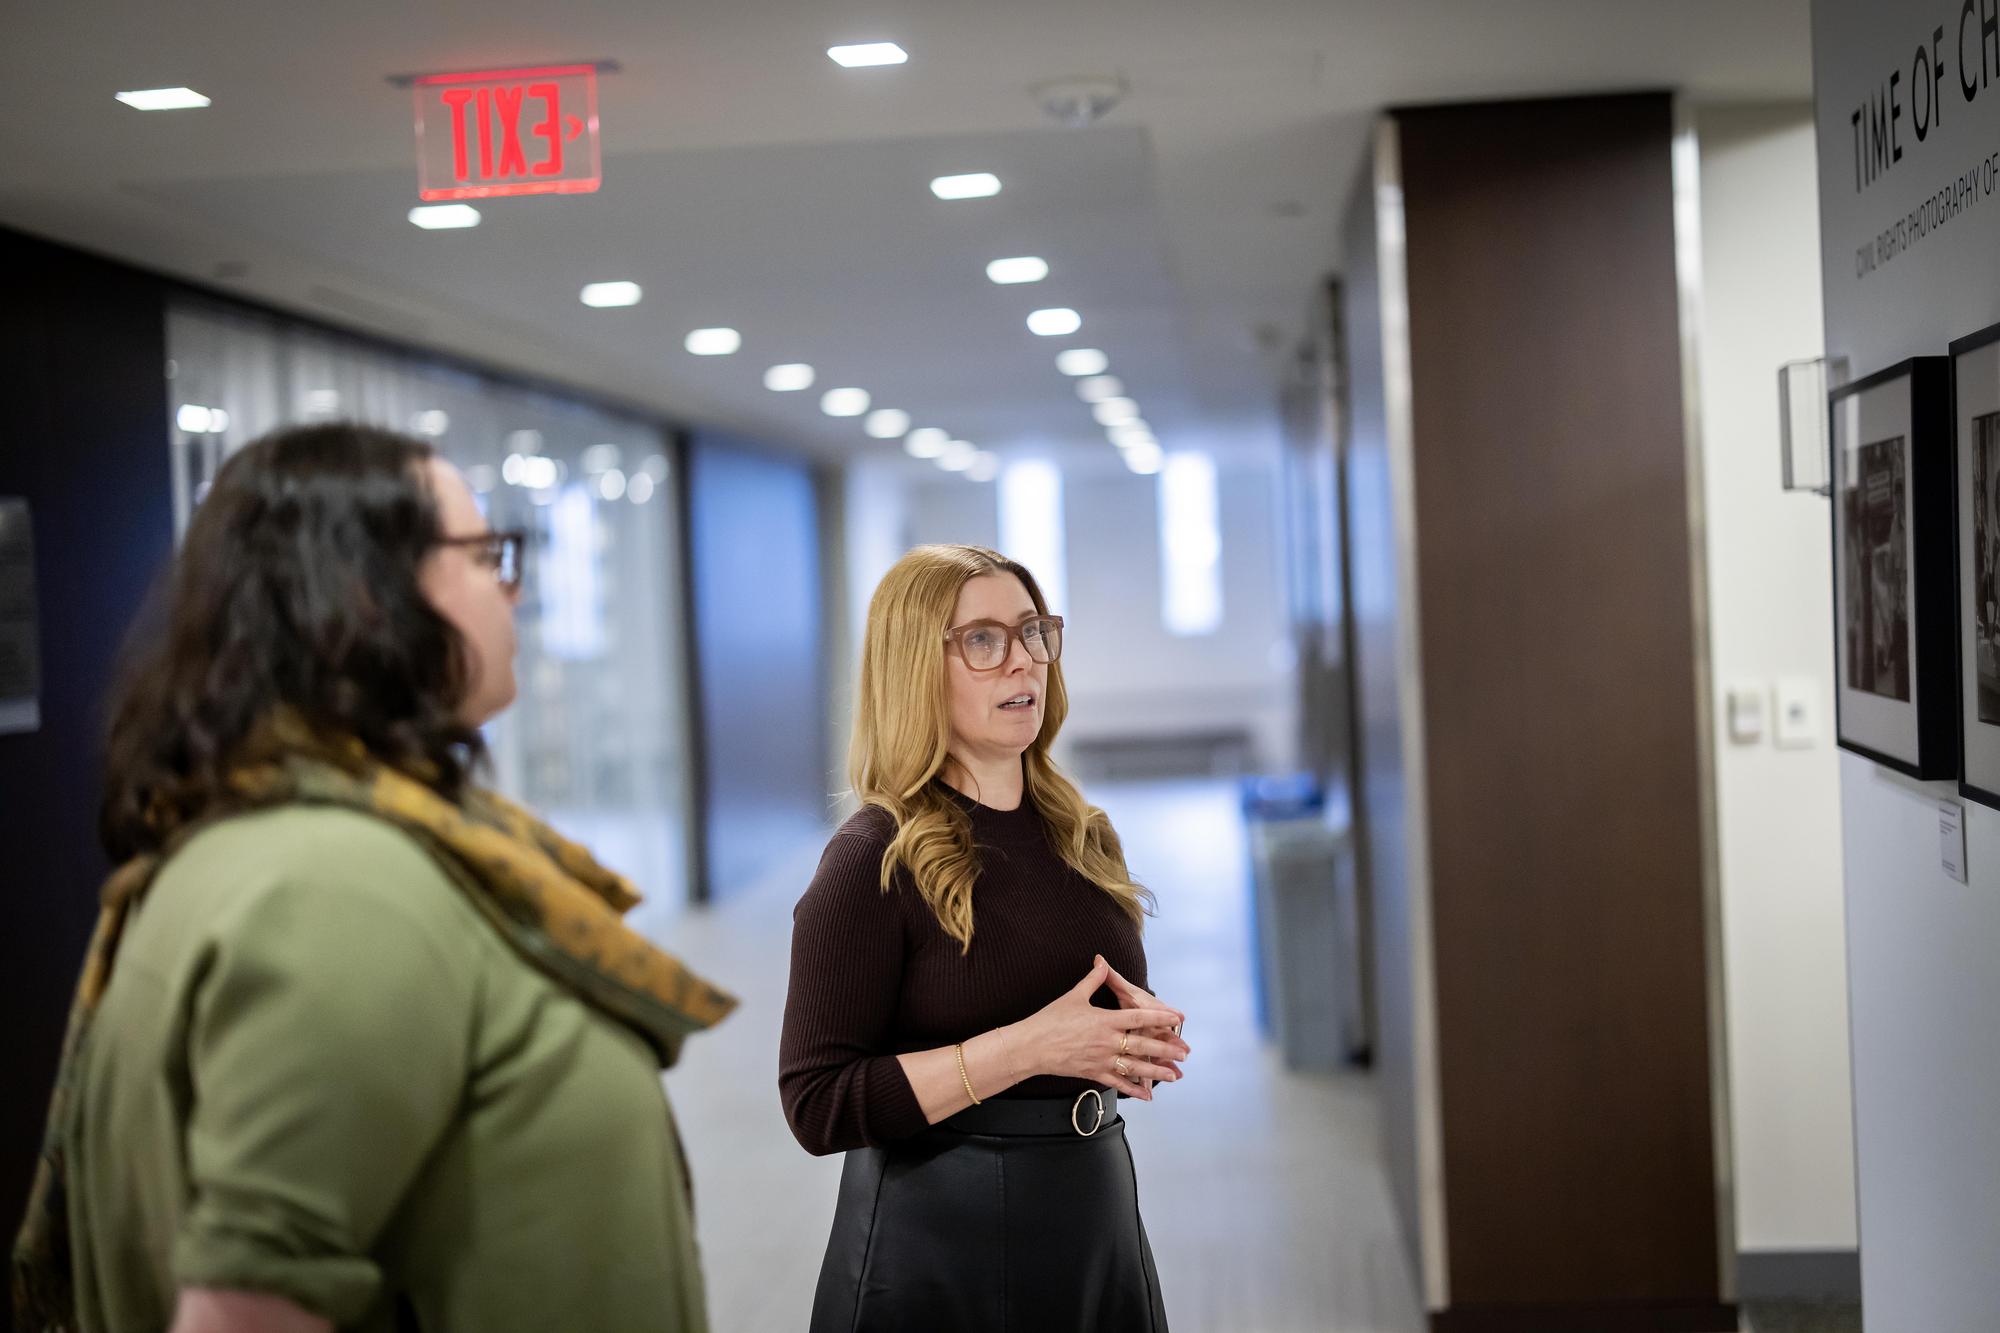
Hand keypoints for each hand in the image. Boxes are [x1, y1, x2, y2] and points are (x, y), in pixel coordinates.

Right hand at [1005, 957, 1188, 1099]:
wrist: (1031, 1046)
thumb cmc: (1050, 1020)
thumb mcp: (1074, 996)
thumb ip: (1092, 979)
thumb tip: (1101, 961)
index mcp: (1104, 1020)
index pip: (1138, 1017)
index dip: (1159, 1017)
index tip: (1176, 1019)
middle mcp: (1107, 1041)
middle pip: (1142, 1045)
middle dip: (1166, 1049)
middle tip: (1184, 1053)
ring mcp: (1101, 1060)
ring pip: (1135, 1068)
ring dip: (1156, 1072)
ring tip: (1174, 1075)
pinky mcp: (1093, 1074)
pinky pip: (1118, 1084)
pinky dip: (1134, 1090)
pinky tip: (1147, 1096)